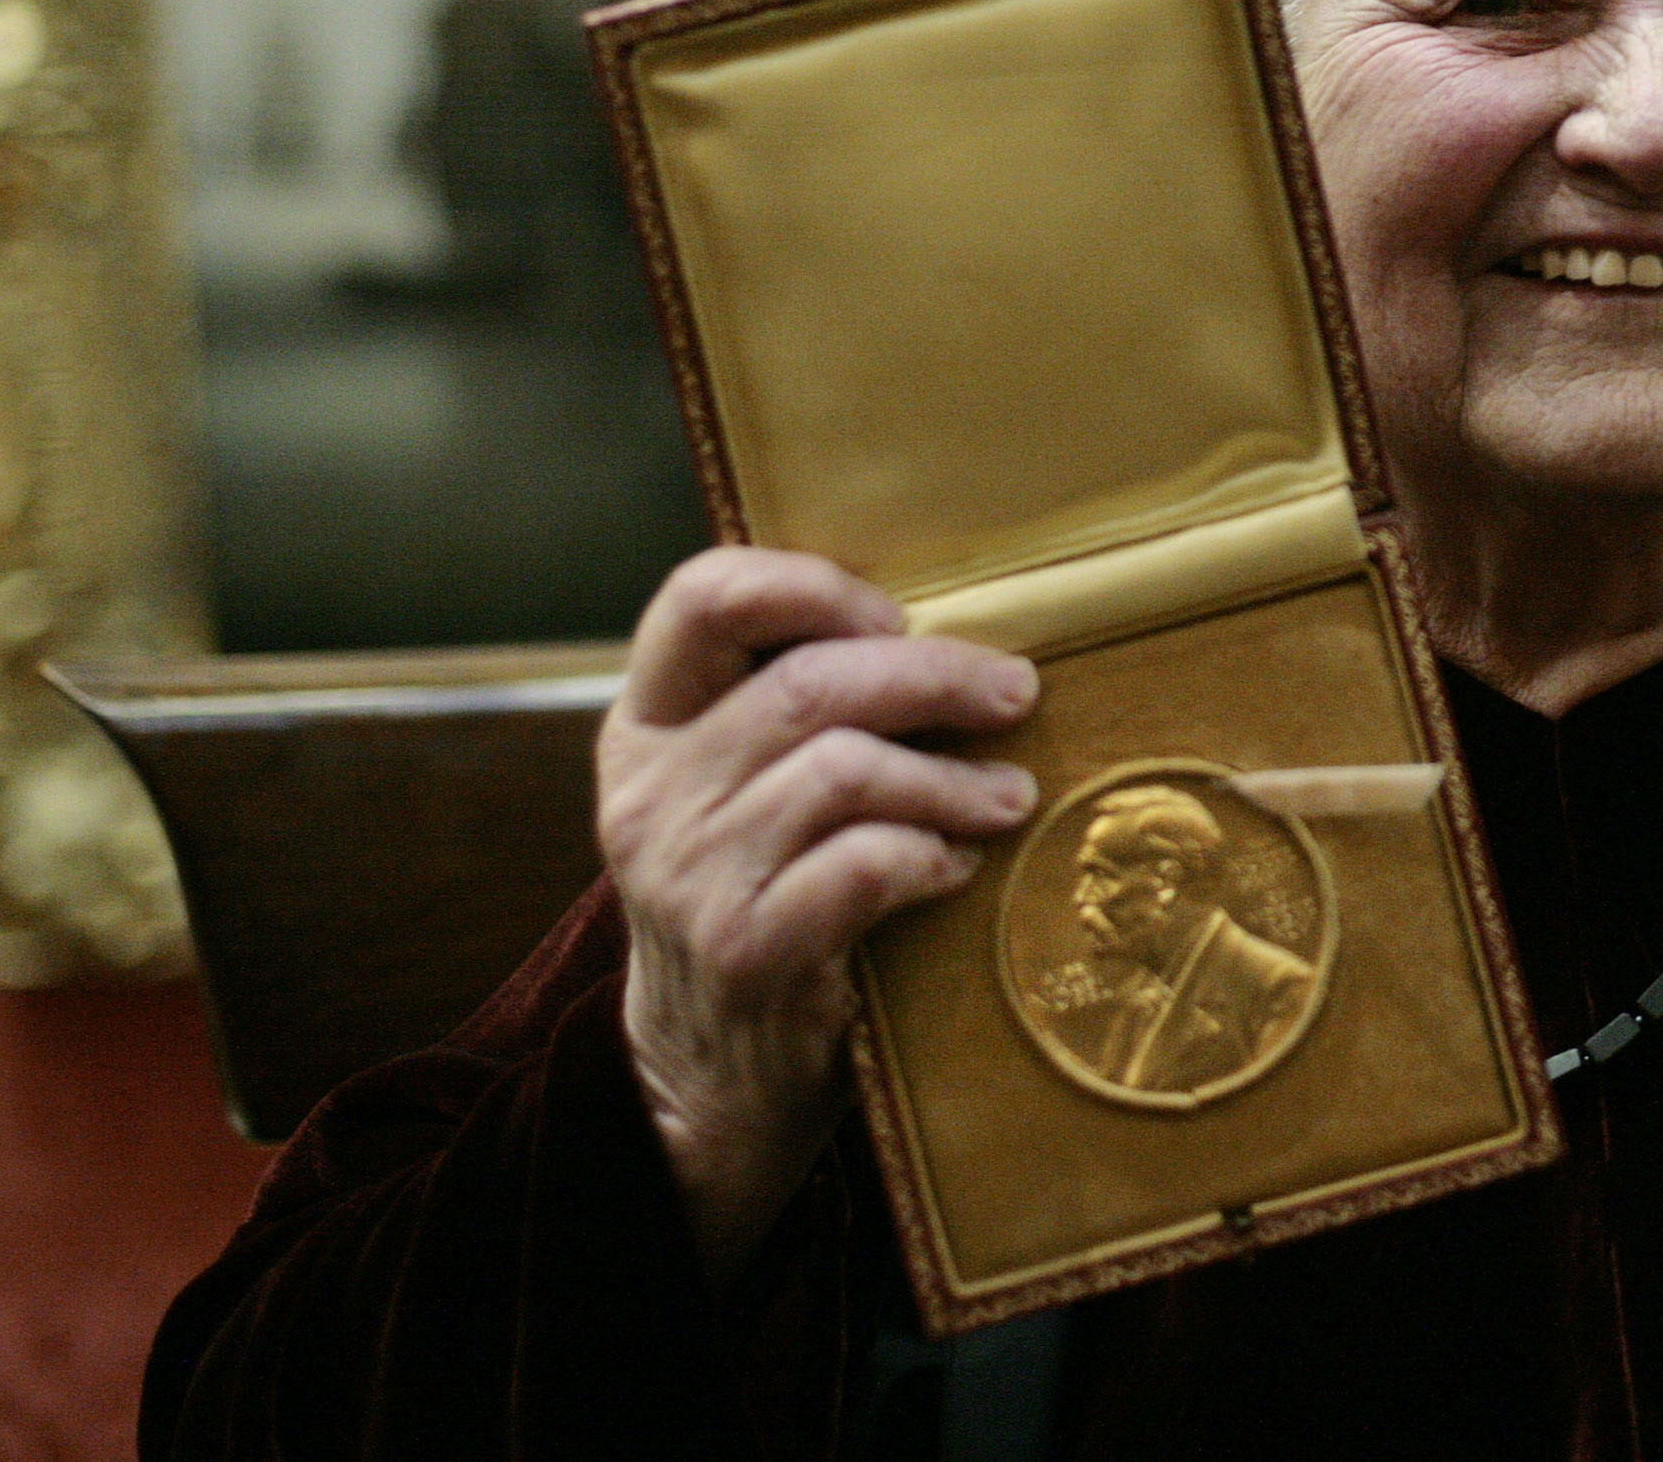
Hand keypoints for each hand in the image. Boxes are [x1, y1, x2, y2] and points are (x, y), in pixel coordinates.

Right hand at [598, 546, 1039, 1278]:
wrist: (702, 1076)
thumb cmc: (755, 899)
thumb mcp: (738, 794)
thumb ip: (795, 716)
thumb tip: (951, 638)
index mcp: (647, 725)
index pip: (700, 597)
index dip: (809, 586)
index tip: (895, 616)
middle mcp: (651, 789)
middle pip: (806, 684)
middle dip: (933, 676)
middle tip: (1015, 691)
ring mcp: (689, 872)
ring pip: (846, 772)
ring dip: (952, 779)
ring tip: (1011, 796)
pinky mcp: (744, 947)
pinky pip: (862, 866)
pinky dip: (929, 854)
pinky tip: (955, 867)